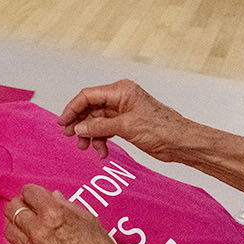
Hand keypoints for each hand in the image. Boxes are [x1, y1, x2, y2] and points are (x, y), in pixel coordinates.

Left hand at [4, 183, 134, 243]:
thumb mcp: (89, 220)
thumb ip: (67, 205)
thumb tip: (53, 196)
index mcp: (54, 215)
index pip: (29, 192)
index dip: (34, 192)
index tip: (38, 196)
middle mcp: (38, 231)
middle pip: (13, 208)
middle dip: (21, 204)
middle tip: (30, 207)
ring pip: (9, 228)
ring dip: (16, 223)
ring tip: (27, 224)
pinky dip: (17, 242)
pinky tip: (28, 242)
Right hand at [58, 79, 198, 161]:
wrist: (180, 142)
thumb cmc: (161, 129)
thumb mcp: (126, 127)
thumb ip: (99, 126)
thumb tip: (79, 127)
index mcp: (120, 91)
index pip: (88, 96)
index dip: (73, 109)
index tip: (63, 123)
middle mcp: (120, 98)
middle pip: (90, 109)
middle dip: (80, 124)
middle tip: (71, 137)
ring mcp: (122, 112)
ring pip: (96, 121)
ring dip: (90, 135)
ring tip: (86, 148)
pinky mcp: (126, 124)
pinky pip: (105, 130)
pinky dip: (101, 140)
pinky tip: (102, 152)